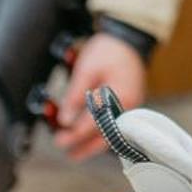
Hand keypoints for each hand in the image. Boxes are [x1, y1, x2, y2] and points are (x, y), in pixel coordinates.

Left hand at [55, 34, 147, 158]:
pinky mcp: (129, 103)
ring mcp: (131, 106)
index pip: (93, 124)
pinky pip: (115, 124)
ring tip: (77, 152)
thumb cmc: (109, 50)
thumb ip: (75, 97)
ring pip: (112, 133)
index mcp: (119, 98)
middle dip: (87, 148)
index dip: (75, 135)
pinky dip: (102, 132)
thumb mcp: (86, 70)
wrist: (128, 38)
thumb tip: (64, 120)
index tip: (59, 141)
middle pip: (106, 136)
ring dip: (94, 143)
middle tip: (69, 154)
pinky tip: (91, 137)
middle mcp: (129, 106)